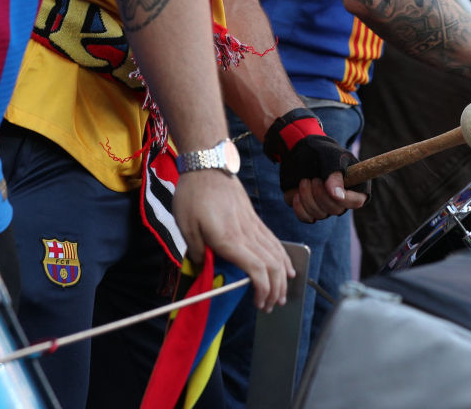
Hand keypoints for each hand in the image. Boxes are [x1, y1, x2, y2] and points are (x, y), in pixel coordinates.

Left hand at [173, 170, 291, 309]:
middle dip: (276, 289)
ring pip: (277, 254)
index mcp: (229, 239)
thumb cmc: (193, 194)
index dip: (262, 289)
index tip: (260, 303)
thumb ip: (194, 250)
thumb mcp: (184, 224)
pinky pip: (273, 241)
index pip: (257, 269)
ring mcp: (253, 225)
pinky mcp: (254, 218)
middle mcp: (246, 234)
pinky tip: (286, 267)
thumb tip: (201, 266)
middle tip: (270, 306)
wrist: (208, 164)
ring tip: (281, 294)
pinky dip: (283, 257)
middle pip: (272, 266)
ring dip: (282, 277)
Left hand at [264, 109, 367, 223]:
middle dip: (321, 195)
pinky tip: (296, 194)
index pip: (356, 201)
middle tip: (314, 179)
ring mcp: (326, 206)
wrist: (301, 151)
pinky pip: (307, 218)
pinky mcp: (311, 209)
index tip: (330, 189)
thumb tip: (337, 195)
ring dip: (308, 198)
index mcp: (354, 185)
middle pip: (336, 210)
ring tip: (304, 181)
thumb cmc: (321, 151)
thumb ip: (335, 174)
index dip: (345, 199)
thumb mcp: (330, 157)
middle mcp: (342, 199)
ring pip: (320, 214)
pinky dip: (299, 208)